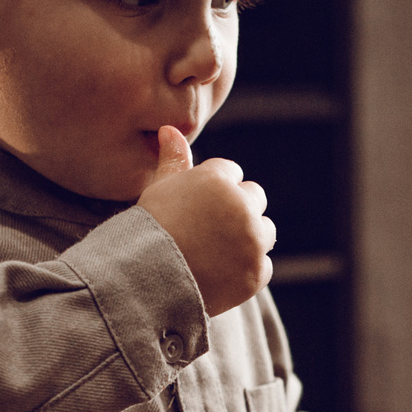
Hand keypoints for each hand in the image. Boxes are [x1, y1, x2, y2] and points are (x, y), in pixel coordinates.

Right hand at [137, 126, 275, 316]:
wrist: (145, 282)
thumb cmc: (149, 231)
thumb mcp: (159, 189)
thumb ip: (174, 159)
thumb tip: (171, 129)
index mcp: (218, 179)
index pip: (232, 173)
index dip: (214, 191)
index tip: (197, 207)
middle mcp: (241, 206)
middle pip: (255, 197)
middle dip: (238, 210)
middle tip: (208, 230)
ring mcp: (252, 240)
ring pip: (265, 231)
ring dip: (249, 238)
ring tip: (216, 252)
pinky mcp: (256, 272)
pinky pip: (262, 265)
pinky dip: (247, 270)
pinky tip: (220, 272)